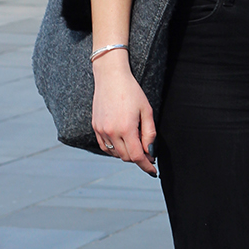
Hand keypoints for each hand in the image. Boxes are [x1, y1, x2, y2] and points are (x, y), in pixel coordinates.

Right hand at [91, 56, 156, 175]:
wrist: (110, 77)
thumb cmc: (131, 91)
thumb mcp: (146, 110)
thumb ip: (149, 133)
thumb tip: (150, 152)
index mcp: (126, 128)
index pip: (137, 156)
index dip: (146, 166)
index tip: (153, 171)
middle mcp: (112, 132)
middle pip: (127, 157)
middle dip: (139, 158)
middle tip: (148, 152)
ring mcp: (101, 130)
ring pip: (116, 154)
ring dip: (127, 154)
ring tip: (135, 144)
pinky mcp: (95, 127)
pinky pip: (105, 147)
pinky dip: (115, 150)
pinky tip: (122, 143)